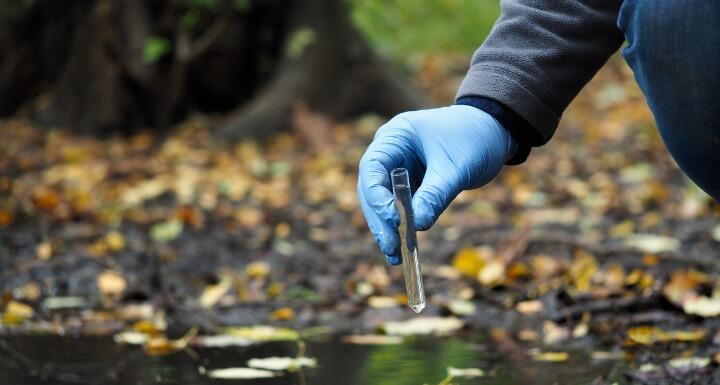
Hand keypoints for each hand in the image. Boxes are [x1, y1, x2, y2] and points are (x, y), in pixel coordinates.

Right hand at [357, 105, 516, 264]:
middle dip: (380, 219)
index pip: (372, 167)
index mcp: (396, 136)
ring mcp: (397, 168)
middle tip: (391, 247)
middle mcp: (390, 151)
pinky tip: (402, 251)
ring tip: (395, 256)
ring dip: (387, 228)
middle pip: (372, 189)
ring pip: (381, 202)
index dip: (377, 195)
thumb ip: (435, 195)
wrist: (494, 132)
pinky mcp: (409, 184)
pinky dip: (400, 227)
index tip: (392, 219)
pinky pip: (398, 208)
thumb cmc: (474, 139)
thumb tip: (416, 226)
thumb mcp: (456, 168)